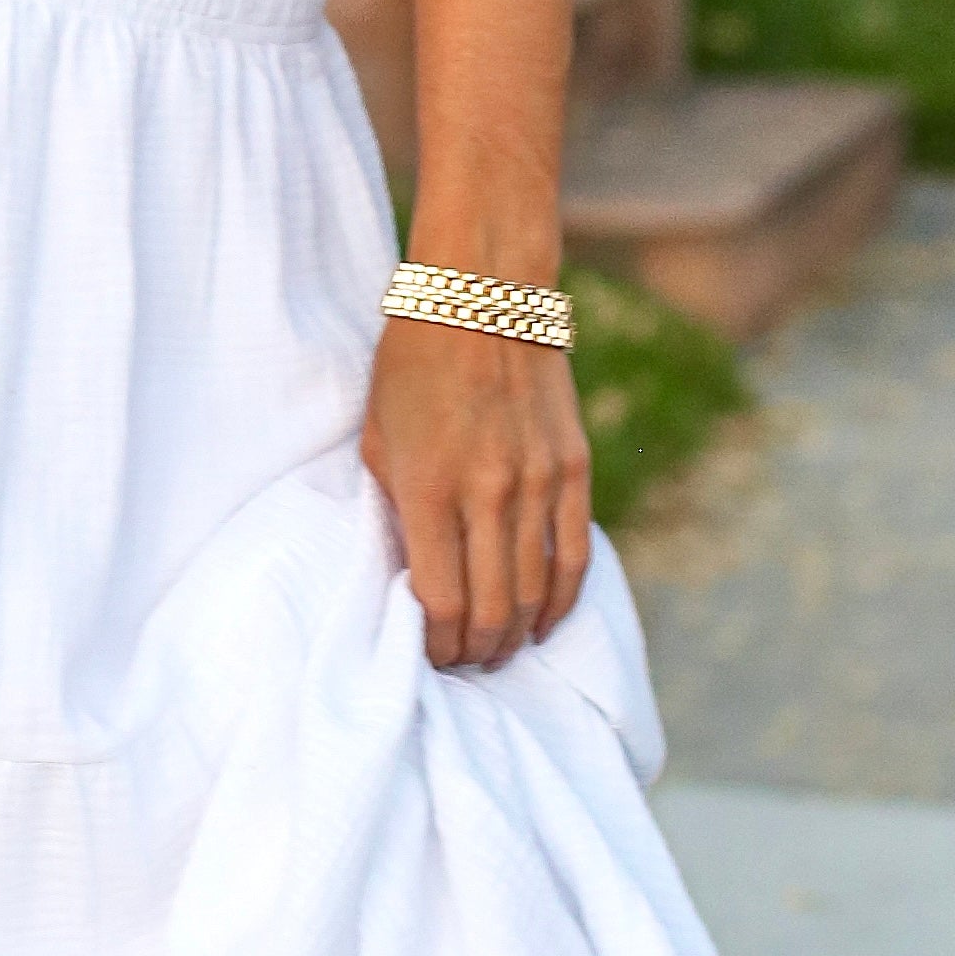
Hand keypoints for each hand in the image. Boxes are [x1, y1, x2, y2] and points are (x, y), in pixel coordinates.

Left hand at [360, 312, 592, 671]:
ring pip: (536, 593)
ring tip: (499, 647)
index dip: (436, 643)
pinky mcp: (573, 467)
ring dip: (517, 634)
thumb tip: (411, 575)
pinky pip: (575, 556)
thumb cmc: (413, 362)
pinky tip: (545, 620)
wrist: (481, 293)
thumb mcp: (379, 433)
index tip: (429, 652)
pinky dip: (561, 600)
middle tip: (464, 661)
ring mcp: (536, 481)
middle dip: (476, 652)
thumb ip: (395, 506)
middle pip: (493, 611)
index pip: (441, 602)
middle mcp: (486, 492)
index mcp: (428, 486)